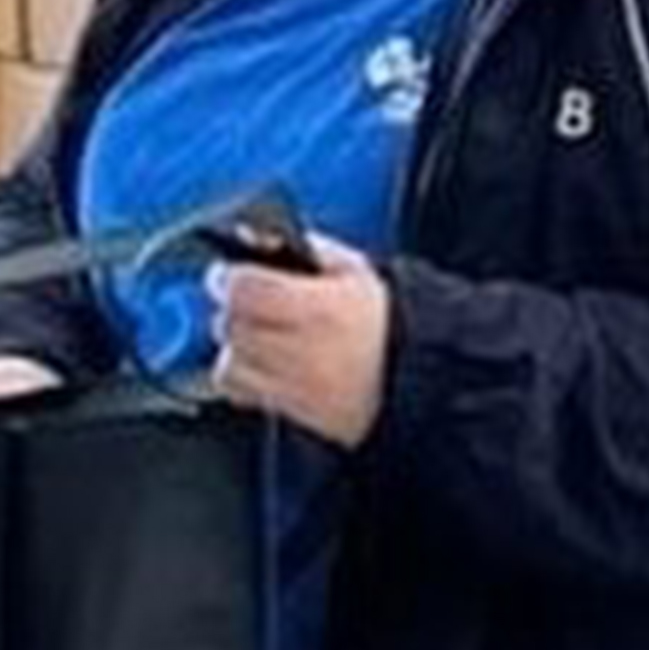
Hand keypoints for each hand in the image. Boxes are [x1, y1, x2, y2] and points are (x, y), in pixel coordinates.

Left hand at [206, 241, 392, 448]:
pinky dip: (239, 379)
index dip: (226, 278)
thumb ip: (309, 251)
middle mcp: (303, 348)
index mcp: (320, 307)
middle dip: (232, 311)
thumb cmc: (388, 322)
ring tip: (256, 337)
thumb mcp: (356, 271)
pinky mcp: (296, 412)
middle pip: (232, 326)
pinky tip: (259, 366)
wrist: (422, 377)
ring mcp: (298, 384)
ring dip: (234, 347)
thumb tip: (264, 238)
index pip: (244, 289)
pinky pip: (241, 394)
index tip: (226, 275)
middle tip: (245, 305)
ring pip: (229, 363)